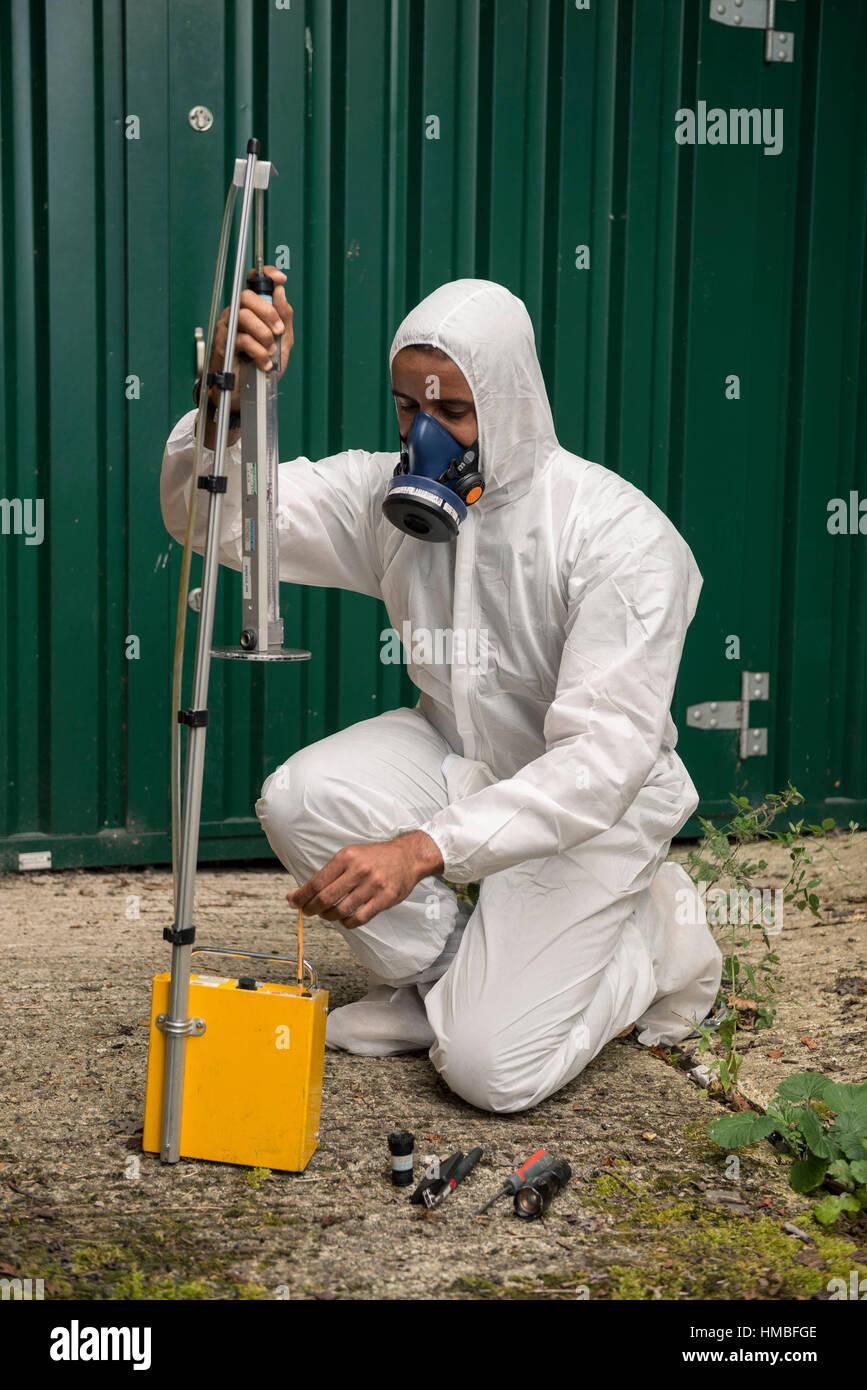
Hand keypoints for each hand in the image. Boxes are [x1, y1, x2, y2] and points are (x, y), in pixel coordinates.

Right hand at [207, 265, 293, 412]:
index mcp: (252, 309)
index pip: (254, 282)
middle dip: (268, 312)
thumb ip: (285, 318)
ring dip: (264, 334)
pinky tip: (263, 362)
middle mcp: (237, 313)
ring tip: (270, 351)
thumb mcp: (283, 342)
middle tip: (279, 331)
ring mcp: (227, 327)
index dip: (266, 275)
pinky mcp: (222, 343)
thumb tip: (281, 292)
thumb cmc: (261, 366)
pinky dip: (258, 352)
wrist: (248, 393)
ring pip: (244, 315)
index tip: (281, 279)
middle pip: (247, 296)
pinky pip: (242, 338)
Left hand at [286, 832, 444, 928]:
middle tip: (307, 912)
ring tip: (327, 914)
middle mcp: (359, 870)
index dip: (301, 896)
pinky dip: (346, 923)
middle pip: (325, 897)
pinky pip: (359, 918)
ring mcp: (373, 885)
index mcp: (346, 857)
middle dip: (311, 909)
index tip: (293, 902)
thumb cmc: (375, 857)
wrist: (408, 856)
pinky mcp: (385, 898)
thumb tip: (298, 893)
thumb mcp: (350, 855)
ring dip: (329, 917)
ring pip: (341, 910)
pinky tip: (344, 920)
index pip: (316, 882)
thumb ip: (328, 874)